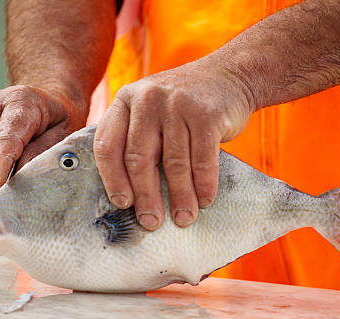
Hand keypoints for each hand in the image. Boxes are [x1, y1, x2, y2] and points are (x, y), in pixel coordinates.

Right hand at [0, 85, 85, 194]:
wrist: (48, 98)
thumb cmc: (59, 118)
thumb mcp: (64, 133)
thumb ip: (43, 151)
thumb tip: (21, 175)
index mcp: (20, 100)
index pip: (5, 138)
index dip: (0, 165)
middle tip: (10, 198)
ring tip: (12, 184)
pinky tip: (6, 174)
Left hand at [93, 57, 254, 229]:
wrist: (231, 75)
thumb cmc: (185, 103)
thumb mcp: (151, 107)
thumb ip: (136, 137)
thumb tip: (129, 194)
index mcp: (126, 100)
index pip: (108, 145)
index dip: (113, 179)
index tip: (122, 204)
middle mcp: (148, 99)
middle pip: (139, 159)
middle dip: (146, 197)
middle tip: (151, 222)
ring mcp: (178, 105)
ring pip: (173, 164)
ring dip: (180, 197)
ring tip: (183, 218)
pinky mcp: (207, 115)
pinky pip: (202, 160)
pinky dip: (203, 185)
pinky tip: (204, 200)